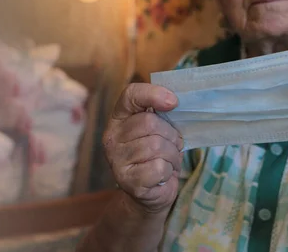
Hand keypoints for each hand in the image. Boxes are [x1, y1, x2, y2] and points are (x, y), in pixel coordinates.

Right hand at [103, 83, 182, 213]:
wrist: (151, 193)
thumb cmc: (157, 156)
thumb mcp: (160, 131)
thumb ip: (163, 114)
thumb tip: (175, 102)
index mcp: (119, 118)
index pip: (130, 95)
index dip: (153, 94)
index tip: (174, 102)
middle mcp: (112, 137)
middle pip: (150, 122)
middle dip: (171, 135)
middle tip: (173, 146)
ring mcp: (117, 160)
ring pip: (157, 146)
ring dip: (172, 155)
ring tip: (168, 161)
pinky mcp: (127, 181)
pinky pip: (159, 167)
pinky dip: (168, 171)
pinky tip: (162, 175)